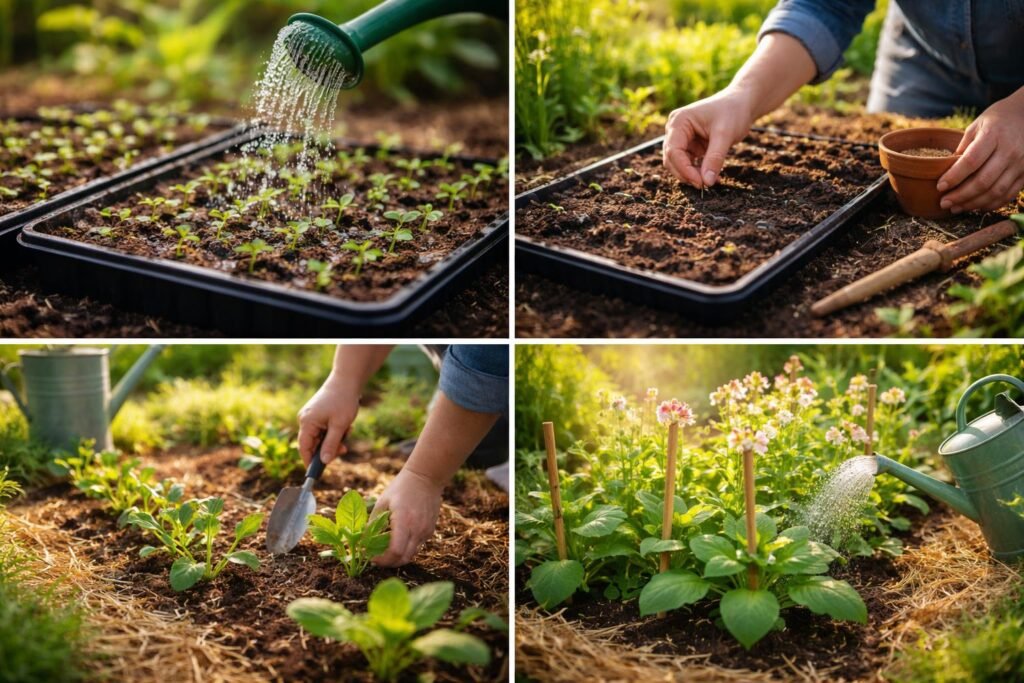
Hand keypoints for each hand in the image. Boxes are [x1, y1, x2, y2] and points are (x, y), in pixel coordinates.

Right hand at [297, 378, 357, 465]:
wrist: (347, 380)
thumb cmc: (343, 400)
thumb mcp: (340, 426)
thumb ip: (331, 445)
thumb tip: (325, 462)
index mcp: (307, 422)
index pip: (304, 448)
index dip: (310, 462)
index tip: (317, 473)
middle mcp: (305, 419)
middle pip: (312, 444)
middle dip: (328, 448)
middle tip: (343, 448)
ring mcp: (311, 416)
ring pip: (320, 437)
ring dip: (334, 439)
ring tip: (347, 430)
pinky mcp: (317, 413)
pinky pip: (324, 429)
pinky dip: (334, 431)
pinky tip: (345, 425)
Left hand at [371, 467, 443, 566]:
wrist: (426, 477)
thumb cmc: (401, 487)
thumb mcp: (383, 502)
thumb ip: (373, 523)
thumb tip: (362, 541)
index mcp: (404, 520)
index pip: (395, 551)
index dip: (383, 559)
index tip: (372, 557)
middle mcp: (417, 529)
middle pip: (403, 558)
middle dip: (389, 563)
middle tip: (377, 559)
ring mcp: (426, 531)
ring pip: (411, 555)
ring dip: (398, 558)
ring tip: (385, 552)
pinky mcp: (429, 531)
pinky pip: (417, 547)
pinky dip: (406, 549)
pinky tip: (397, 541)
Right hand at [663, 87, 754, 188]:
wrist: (742, 103)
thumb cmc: (733, 111)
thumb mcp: (725, 135)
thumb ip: (714, 159)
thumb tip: (707, 182)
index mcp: (679, 121)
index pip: (673, 151)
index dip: (684, 169)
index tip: (700, 183)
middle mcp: (675, 129)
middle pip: (671, 159)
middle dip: (686, 174)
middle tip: (705, 185)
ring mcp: (681, 138)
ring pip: (678, 164)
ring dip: (691, 174)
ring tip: (710, 180)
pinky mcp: (690, 145)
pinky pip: (688, 163)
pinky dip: (698, 171)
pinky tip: (711, 176)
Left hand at [938, 89, 1023, 212]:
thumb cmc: (997, 120)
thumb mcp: (976, 126)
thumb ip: (963, 147)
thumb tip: (947, 172)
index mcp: (994, 135)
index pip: (971, 161)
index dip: (954, 177)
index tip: (940, 186)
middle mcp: (1010, 150)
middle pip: (983, 181)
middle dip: (960, 196)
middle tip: (944, 202)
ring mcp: (1022, 163)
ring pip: (996, 192)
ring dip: (973, 203)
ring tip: (956, 208)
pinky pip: (1009, 194)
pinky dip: (991, 204)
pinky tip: (976, 206)